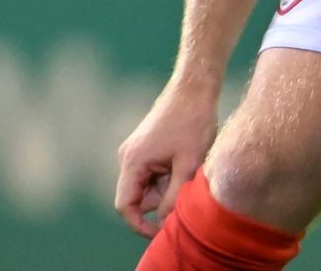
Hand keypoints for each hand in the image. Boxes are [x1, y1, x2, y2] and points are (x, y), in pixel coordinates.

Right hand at [115, 83, 218, 236]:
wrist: (194, 88)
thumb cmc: (193, 122)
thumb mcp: (188, 164)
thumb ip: (174, 196)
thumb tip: (164, 223)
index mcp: (132, 162)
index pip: (125, 206)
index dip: (141, 224)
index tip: (161, 231)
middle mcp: (128, 157)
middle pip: (138, 196)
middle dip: (161, 200)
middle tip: (187, 189)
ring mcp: (136, 151)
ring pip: (148, 184)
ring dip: (168, 186)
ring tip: (190, 168)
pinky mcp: (146, 146)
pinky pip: (153, 172)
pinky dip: (169, 174)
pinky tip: (187, 161)